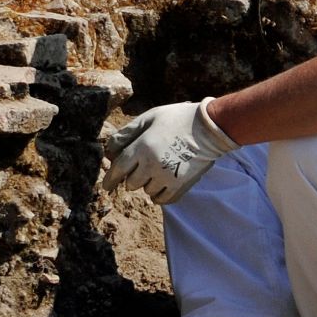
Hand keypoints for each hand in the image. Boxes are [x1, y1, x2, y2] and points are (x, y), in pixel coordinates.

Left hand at [100, 98, 239, 203]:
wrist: (210, 128)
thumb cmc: (178, 119)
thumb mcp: (150, 117)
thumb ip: (127, 133)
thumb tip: (109, 150)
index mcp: (142, 147)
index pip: (118, 169)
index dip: (110, 179)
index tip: (107, 186)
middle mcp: (151, 165)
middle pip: (131, 183)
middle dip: (132, 177)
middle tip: (141, 168)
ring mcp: (167, 177)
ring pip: (146, 191)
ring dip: (147, 184)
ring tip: (157, 171)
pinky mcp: (180, 186)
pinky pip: (162, 199)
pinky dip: (159, 194)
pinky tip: (162, 183)